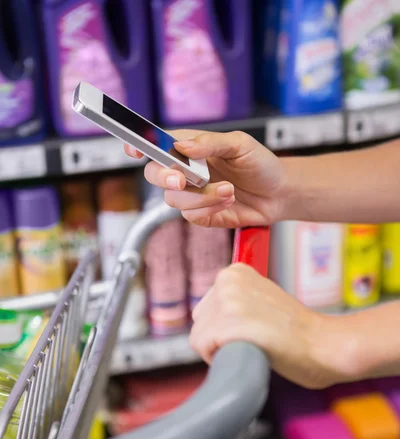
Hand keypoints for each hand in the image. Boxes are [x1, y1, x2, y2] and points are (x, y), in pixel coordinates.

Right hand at [125, 130, 287, 227]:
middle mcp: (185, 171)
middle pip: (154, 174)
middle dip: (164, 178)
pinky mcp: (201, 215)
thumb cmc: (260, 163)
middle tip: (182, 180)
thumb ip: (210, 143)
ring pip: (174, 199)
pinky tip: (228, 199)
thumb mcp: (240, 144)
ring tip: (228, 190)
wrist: (279, 193)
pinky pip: (191, 215)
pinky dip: (210, 208)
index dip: (139, 145)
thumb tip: (182, 145)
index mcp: (189, 147)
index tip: (133, 148)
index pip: (156, 145)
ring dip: (201, 196)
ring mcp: (191, 195)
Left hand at [190, 263, 357, 388]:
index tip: (252, 332)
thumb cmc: (297, 332)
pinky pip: (203, 348)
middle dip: (220, 339)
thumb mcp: (261, 301)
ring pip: (199, 338)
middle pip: (199, 323)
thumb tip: (206, 321)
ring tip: (253, 347)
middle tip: (254, 341)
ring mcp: (228, 299)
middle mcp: (227, 280)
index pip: (205, 310)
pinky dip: (219, 360)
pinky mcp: (230, 321)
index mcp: (234, 272)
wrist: (325, 345)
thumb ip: (235, 303)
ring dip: (221, 351)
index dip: (224, 330)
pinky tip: (247, 354)